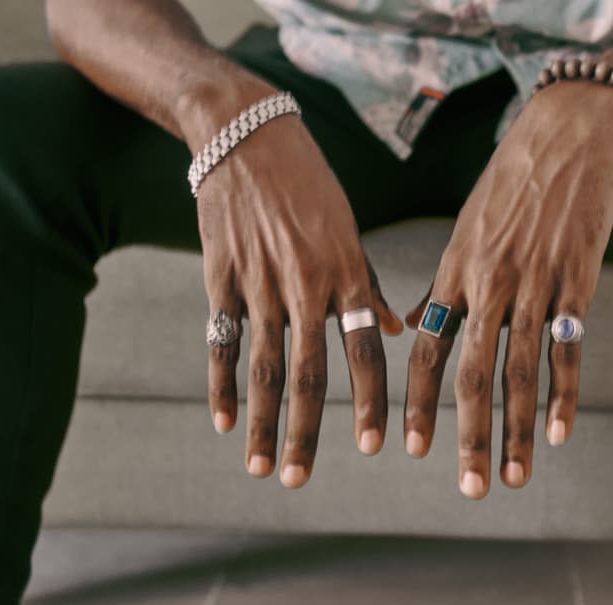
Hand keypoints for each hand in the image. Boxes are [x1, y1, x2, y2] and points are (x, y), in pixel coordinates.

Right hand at [182, 79, 402, 488]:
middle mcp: (305, 284)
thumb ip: (367, 282)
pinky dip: (220, 383)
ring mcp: (259, 283)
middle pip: (307, 372)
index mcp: (345, 270)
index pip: (362, 349)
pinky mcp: (220, 277)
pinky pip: (220, 340)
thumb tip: (393, 327)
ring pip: (261, 367)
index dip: (368, 399)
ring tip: (260, 466)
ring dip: (261, 423)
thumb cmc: (307, 180)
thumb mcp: (347, 226)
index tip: (373, 445)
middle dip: (306, 431)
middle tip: (300, 480)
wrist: (245, 132)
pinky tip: (222, 420)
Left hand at [402, 82, 612, 497]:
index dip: (418, 403)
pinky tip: (558, 432)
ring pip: (520, 372)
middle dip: (470, 437)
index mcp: (453, 272)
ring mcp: (534, 285)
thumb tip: (412, 325)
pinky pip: (569, 348)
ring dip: (516, 430)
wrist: (563, 138)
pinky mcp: (576, 282)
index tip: (413, 449)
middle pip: (473, 375)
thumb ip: (442, 284)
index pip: (427, 350)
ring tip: (513, 476)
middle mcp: (488, 285)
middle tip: (470, 488)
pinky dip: (563, 393)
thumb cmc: (508, 185)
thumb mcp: (463, 230)